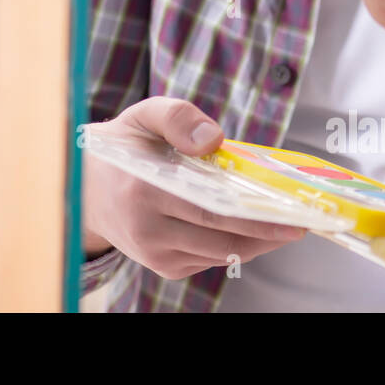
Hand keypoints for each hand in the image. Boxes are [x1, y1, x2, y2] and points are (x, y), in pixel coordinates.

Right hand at [82, 97, 306, 278]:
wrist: (81, 190)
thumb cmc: (121, 149)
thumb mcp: (142, 116)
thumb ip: (177, 116)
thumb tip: (215, 138)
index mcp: (143, 190)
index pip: (212, 211)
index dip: (257, 218)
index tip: (294, 217)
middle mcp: (147, 230)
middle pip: (224, 239)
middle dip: (268, 233)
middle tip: (304, 222)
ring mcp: (154, 255)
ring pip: (222, 254)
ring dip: (256, 241)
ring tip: (285, 223)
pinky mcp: (162, 268)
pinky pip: (210, 259)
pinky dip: (234, 244)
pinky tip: (250, 228)